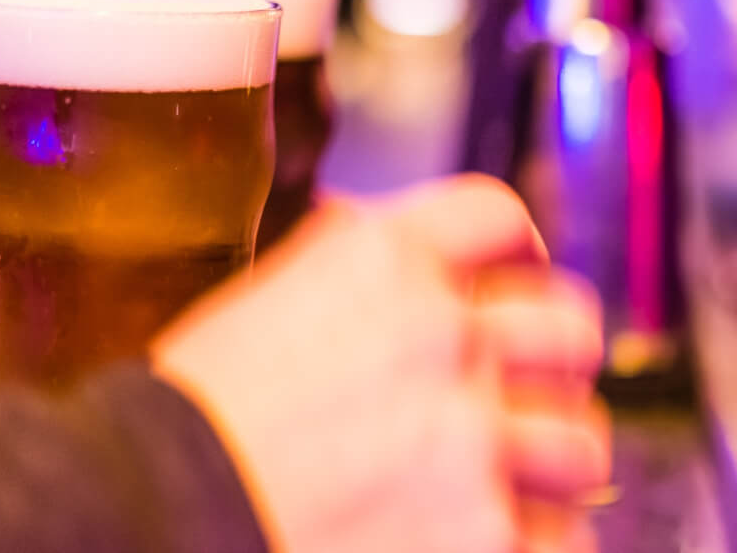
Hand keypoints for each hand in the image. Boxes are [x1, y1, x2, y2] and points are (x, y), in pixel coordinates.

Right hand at [152, 175, 607, 552]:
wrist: (154, 505)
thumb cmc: (190, 416)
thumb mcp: (261, 299)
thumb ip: (339, 265)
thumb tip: (373, 241)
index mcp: (380, 261)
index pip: (495, 215)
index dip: (519, 245)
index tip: (520, 274)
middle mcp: (440, 334)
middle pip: (566, 325)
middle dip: (556, 357)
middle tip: (534, 384)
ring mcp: (471, 436)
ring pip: (583, 439)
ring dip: (553, 458)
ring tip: (518, 474)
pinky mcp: (486, 533)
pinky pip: (566, 532)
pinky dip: (539, 534)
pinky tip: (496, 531)